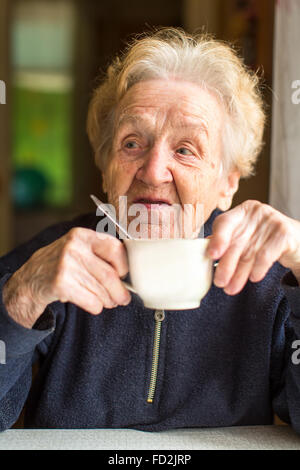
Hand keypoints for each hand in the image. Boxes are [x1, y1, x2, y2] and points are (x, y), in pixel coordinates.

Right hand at [3, 228, 130, 327]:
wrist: (30, 280)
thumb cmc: (61, 265)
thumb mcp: (76, 249)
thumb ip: (99, 253)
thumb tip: (129, 274)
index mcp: (82, 235)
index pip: (115, 248)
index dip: (123, 265)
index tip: (123, 275)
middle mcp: (74, 247)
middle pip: (110, 275)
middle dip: (120, 291)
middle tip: (123, 299)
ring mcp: (66, 265)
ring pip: (102, 291)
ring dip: (108, 301)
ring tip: (108, 302)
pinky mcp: (60, 284)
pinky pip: (91, 301)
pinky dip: (96, 307)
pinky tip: (92, 304)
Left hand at [206, 200, 299, 294]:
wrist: (296, 242)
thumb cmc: (264, 240)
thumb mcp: (244, 238)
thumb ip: (227, 242)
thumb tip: (205, 253)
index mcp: (242, 211)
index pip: (224, 223)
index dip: (217, 239)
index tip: (211, 256)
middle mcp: (256, 212)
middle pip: (236, 242)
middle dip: (226, 265)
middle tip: (219, 282)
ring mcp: (272, 220)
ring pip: (250, 252)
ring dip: (240, 273)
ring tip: (231, 288)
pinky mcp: (285, 233)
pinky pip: (266, 255)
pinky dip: (258, 268)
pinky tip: (253, 278)